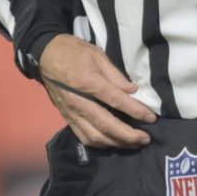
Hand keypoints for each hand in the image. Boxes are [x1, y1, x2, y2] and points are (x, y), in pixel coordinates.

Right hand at [37, 36, 155, 148]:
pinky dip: (100, 143)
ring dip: (115, 143)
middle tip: (145, 139)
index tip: (151, 118)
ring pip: (94, 136)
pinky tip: (112, 142)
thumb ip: (115, 75)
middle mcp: (78, 101)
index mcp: (87, 82)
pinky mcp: (67, 117)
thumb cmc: (73, 52)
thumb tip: (132, 91)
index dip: (136, 111)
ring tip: (132, 143)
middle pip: (105, 125)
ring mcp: (71, 112)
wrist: (45, 56)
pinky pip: (83, 136)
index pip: (116, 101)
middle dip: (127, 135)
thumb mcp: (97, 55)